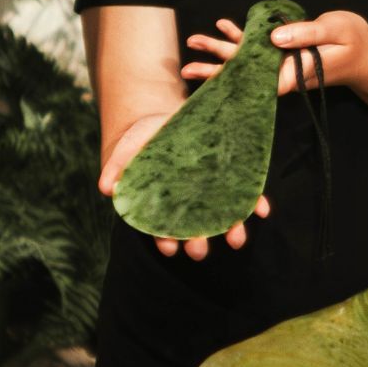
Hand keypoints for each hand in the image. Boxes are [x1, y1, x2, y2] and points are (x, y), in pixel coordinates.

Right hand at [96, 92, 271, 261]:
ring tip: (236, 240)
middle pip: (195, 227)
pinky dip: (256, 204)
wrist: (173, 116)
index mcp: (164, 201)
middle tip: (198, 251)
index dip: (165, 239)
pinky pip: (248, 194)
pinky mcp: (233, 176)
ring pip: (224, 216)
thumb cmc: (147, 137)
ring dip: (232, 230)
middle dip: (197, 241)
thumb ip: (117, 168)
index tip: (168, 248)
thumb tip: (105, 189)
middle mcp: (191, 201)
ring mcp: (214, 191)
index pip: (163, 227)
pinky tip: (262, 211)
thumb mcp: (129, 148)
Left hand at [184, 11, 367, 95]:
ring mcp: (282, 64)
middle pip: (243, 74)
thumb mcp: (335, 30)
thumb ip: (306, 33)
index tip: (206, 81)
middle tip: (185, 68)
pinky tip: (224, 25)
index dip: (230, 81)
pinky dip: (240, 35)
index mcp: (293, 73)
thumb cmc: (355, 43)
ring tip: (193, 42)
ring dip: (220, 50)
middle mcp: (283, 72)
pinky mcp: (284, 53)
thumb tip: (272, 38)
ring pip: (245, 60)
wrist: (366, 54)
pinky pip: (257, 47)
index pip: (255, 81)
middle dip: (214, 69)